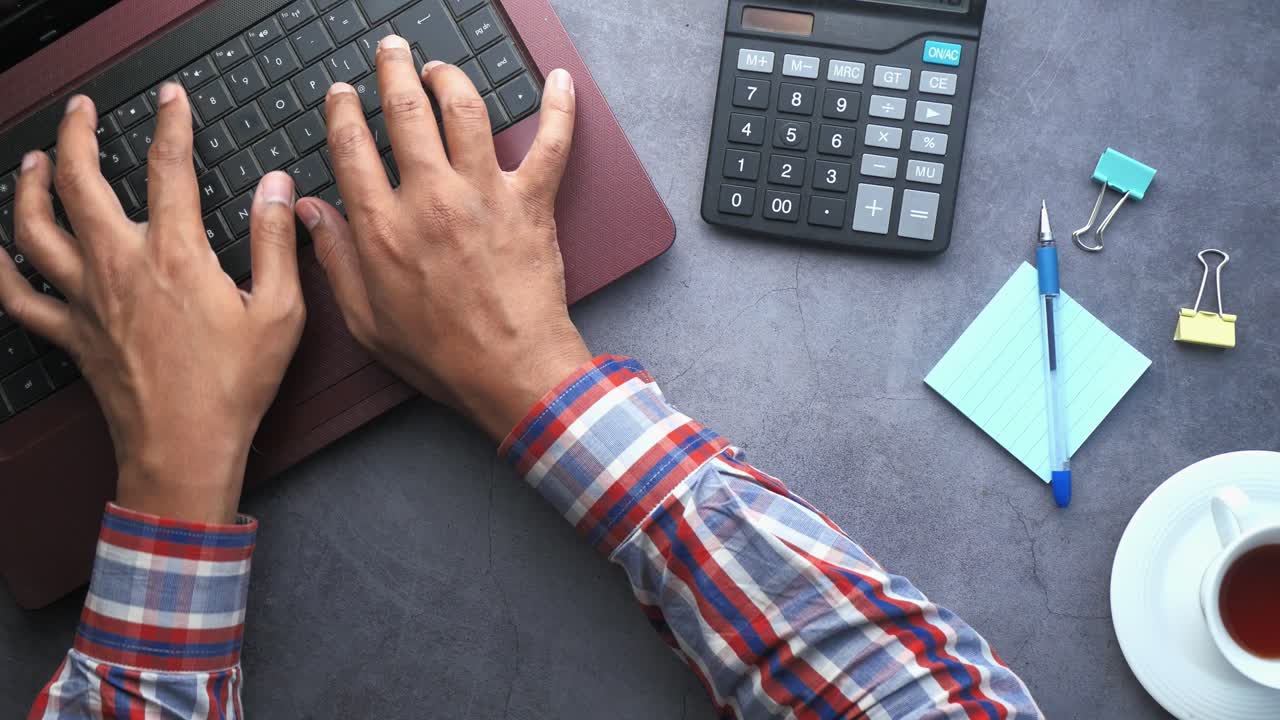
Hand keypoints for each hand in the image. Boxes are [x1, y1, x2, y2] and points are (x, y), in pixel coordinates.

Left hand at [0, 85, 305, 523]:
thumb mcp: (280, 311)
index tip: (171, 99)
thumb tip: (277, 187)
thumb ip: (276, 242)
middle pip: (81, 183)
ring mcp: (87, 299)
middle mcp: (121, 266)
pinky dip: (1, 269)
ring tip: (36, 161)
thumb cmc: (233, 386)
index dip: (171, 124)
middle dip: (78, 136)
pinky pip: (20, 297)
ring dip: (31, 186)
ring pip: (36, 228)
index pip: (169, 169)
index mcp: (175, 255)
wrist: (185, 447)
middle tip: (83, 111)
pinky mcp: (72, 334)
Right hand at [297, 36, 589, 440]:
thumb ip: (334, 259)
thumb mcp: (366, 319)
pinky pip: (551, 143)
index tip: (341, 95)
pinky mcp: (531, 203)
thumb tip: (307, 212)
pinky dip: (559, 107)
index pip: (352, 146)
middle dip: (394, 70)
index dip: (342, 110)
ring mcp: (485, 195)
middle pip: (406, 110)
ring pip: (465, 110)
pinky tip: (559, 82)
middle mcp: (431, 199)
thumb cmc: (441, 354)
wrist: (511, 372)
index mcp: (384, 227)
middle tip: (392, 52)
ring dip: (450, 77)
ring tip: (440, 68)